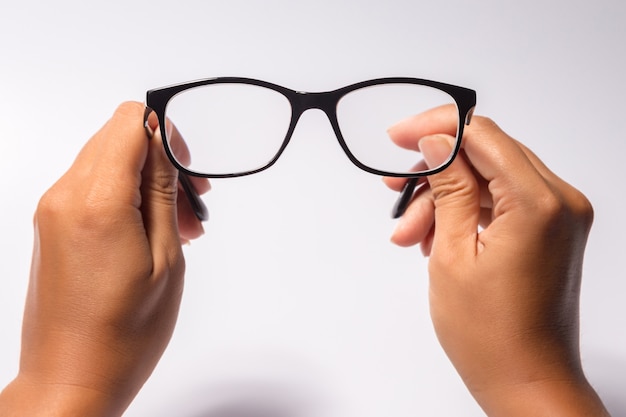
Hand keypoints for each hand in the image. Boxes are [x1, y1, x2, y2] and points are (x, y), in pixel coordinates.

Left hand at [0, 102, 208, 415]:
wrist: (71, 378)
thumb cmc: (124, 333)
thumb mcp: (165, 257)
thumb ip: (162, 190)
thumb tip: (162, 139)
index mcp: (97, 201)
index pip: (128, 121)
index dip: (166, 131)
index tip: (188, 168)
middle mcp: (65, 196)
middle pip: (117, 137)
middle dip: (160, 158)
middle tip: (192, 202)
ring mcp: (53, 210)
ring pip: (106, 161)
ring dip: (146, 180)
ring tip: (179, 226)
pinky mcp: (51, 225)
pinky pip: (92, 187)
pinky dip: (126, 197)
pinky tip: (152, 232)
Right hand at [385, 110, 608, 415]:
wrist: (526, 381)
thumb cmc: (492, 335)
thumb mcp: (452, 253)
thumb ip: (447, 188)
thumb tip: (436, 141)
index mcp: (539, 203)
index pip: (482, 133)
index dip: (435, 127)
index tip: (399, 135)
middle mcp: (559, 202)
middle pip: (485, 154)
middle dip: (434, 173)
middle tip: (396, 194)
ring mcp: (558, 217)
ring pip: (489, 180)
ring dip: (445, 199)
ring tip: (411, 235)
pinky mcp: (549, 231)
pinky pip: (501, 202)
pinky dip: (466, 213)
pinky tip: (435, 238)